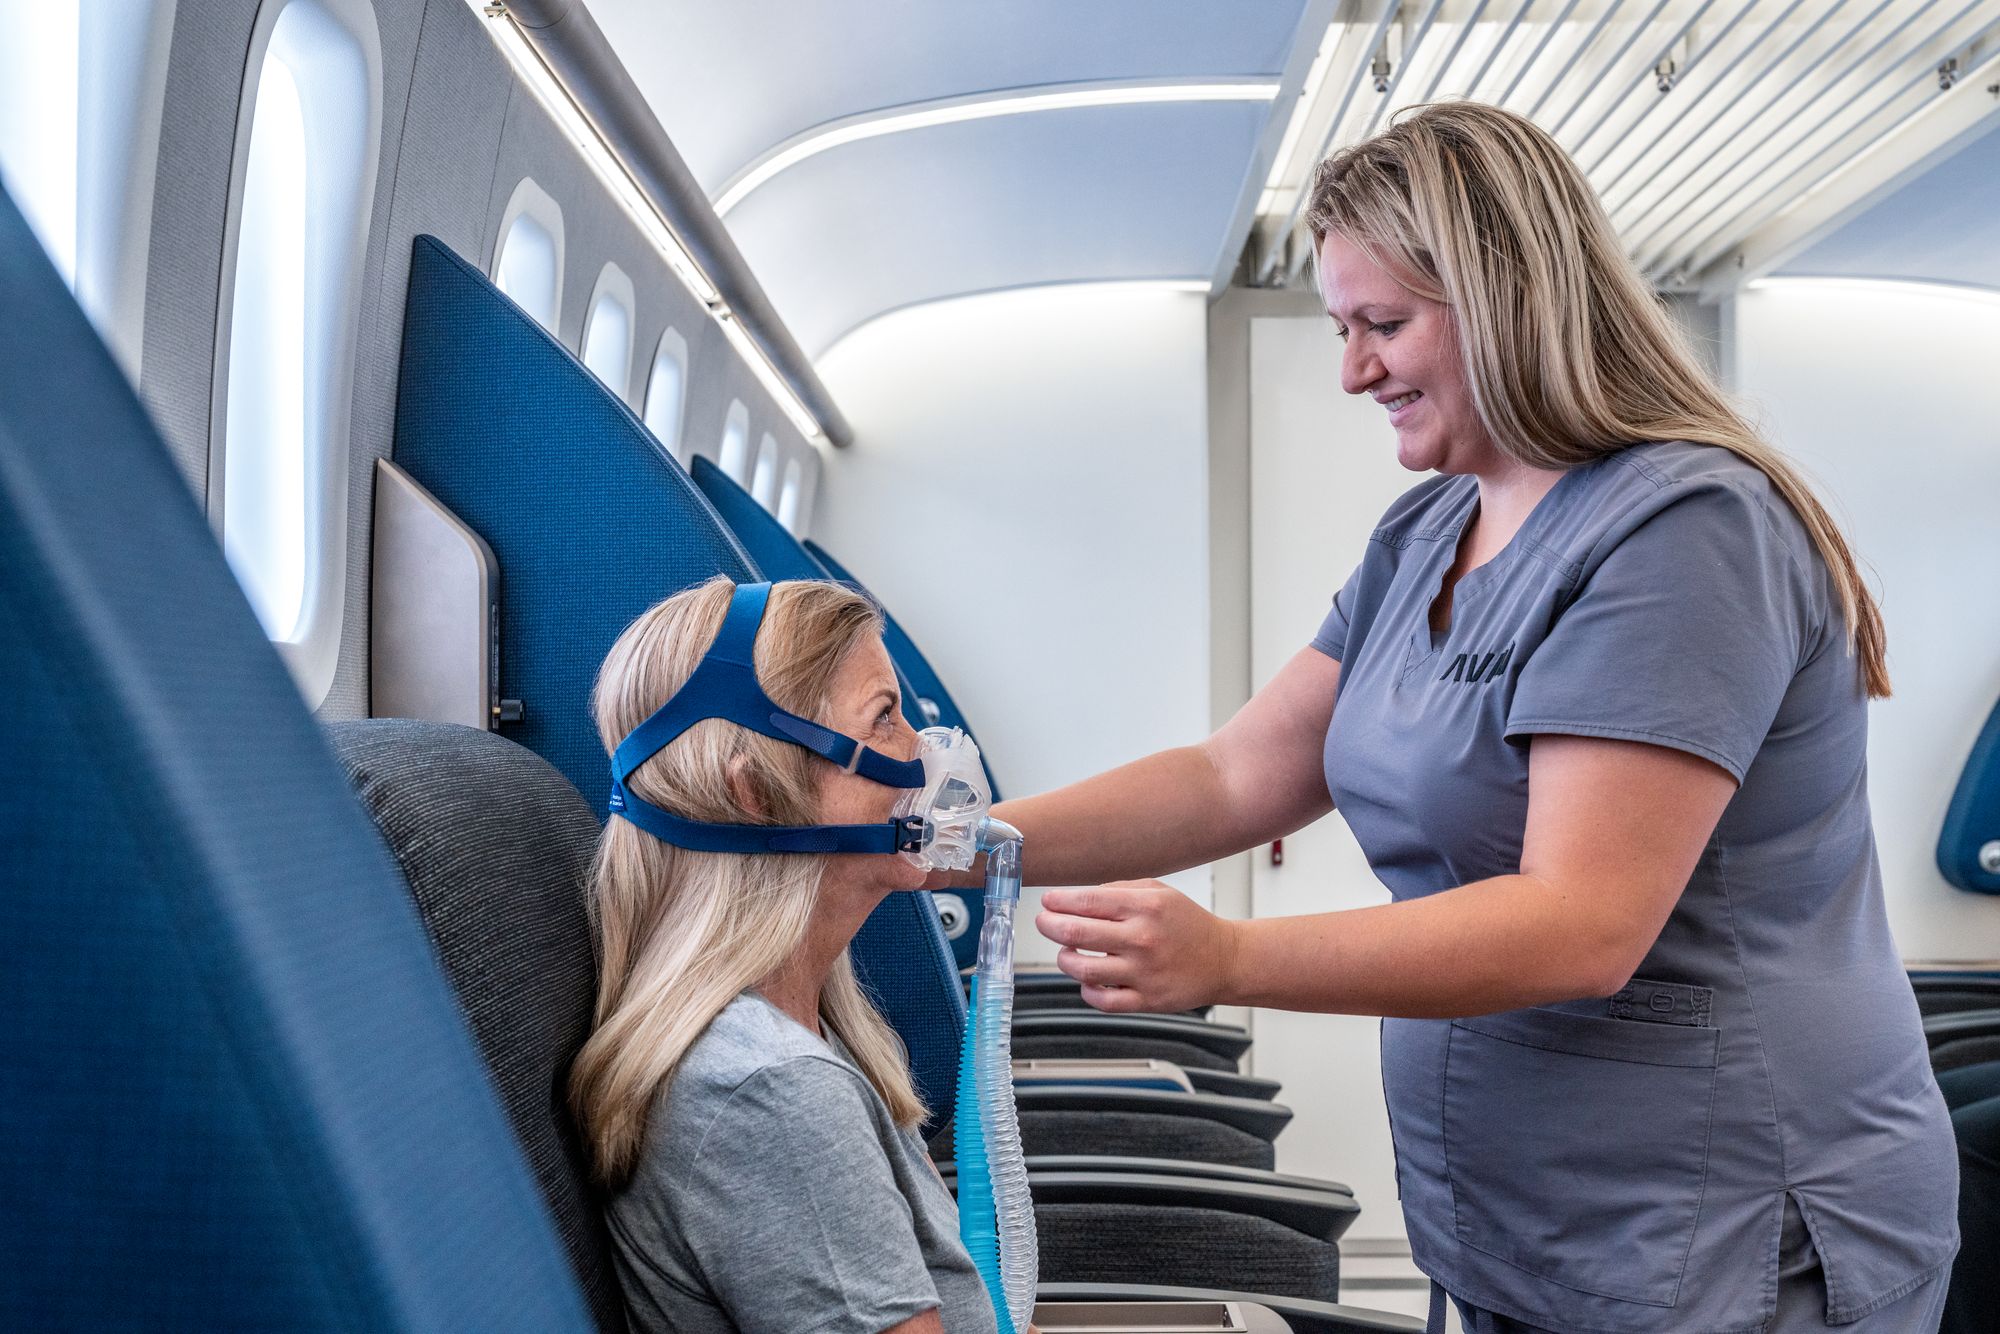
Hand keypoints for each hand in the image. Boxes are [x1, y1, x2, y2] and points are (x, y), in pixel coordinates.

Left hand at [1035, 880, 1240, 1013]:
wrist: (1224, 960)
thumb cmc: (1187, 923)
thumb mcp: (1158, 891)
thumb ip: (1117, 890)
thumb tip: (1075, 898)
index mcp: (1146, 907)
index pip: (1087, 901)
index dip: (1058, 901)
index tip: (1047, 902)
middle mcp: (1143, 939)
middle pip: (1076, 933)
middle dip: (1050, 925)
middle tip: (1044, 922)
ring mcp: (1144, 973)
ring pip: (1084, 970)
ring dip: (1065, 958)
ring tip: (1066, 951)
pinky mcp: (1147, 1000)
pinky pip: (1103, 1001)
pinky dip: (1087, 990)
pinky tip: (1088, 979)